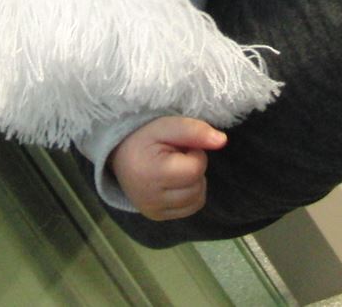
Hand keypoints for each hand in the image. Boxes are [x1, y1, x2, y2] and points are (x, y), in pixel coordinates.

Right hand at [109, 116, 226, 219]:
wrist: (119, 154)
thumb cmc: (144, 137)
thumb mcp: (166, 125)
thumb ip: (195, 130)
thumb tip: (222, 141)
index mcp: (152, 174)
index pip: (196, 169)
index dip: (195, 153)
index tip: (180, 147)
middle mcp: (151, 199)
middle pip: (198, 186)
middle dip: (194, 168)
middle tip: (175, 157)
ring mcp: (153, 211)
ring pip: (198, 199)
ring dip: (194, 181)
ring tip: (175, 168)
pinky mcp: (157, 217)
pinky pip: (190, 208)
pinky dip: (190, 194)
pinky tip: (175, 181)